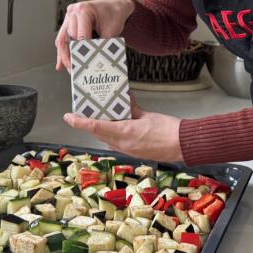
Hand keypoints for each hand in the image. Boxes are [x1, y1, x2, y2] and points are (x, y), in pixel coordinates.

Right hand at [55, 0, 134, 70]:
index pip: (80, 35)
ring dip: (64, 56)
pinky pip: (63, 38)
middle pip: (68, 38)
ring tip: (68, 68)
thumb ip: (103, 44)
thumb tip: (96, 60)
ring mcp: (69, 17)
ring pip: (62, 39)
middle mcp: (73, 12)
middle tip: (76, 69)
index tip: (84, 63)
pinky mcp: (68, 23)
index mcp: (84, 10)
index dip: (82, 51)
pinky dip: (63, 51)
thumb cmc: (113, 14)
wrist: (114, 6)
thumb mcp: (111, 30)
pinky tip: (61, 63)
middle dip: (71, 56)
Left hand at [63, 100, 183, 163]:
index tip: (69, 117)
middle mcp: (122, 144)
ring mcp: (127, 150)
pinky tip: (115, 126)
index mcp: (124, 132)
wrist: (183, 145)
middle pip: (98, 133)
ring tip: (97, 117)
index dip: (80, 122)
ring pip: (106, 139)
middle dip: (88, 124)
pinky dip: (111, 134)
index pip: (96, 126)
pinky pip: (116, 143)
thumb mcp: (147, 115)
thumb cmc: (168, 129)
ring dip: (100, 129)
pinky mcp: (133, 153)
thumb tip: (124, 99)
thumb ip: (132, 109)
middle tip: (80, 114)